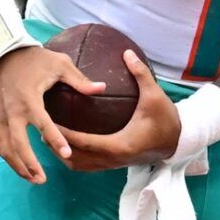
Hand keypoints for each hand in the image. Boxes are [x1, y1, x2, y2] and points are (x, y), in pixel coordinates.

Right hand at [0, 46, 106, 182]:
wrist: (2, 55)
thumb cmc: (34, 60)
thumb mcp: (59, 64)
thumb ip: (79, 80)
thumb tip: (102, 88)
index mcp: (29, 99)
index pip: (43, 123)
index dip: (55, 139)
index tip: (67, 153)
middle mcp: (12, 111)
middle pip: (17, 144)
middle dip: (29, 164)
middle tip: (43, 180)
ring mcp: (0, 116)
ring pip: (5, 148)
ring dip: (17, 166)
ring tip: (33, 179)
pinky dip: (6, 157)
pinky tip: (18, 167)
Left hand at [59, 50, 180, 170]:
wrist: (178, 141)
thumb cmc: (166, 119)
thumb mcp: (155, 95)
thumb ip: (140, 74)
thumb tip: (127, 53)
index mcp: (120, 145)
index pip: (84, 143)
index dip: (63, 134)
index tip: (49, 122)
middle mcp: (113, 159)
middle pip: (75, 159)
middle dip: (57, 146)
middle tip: (41, 129)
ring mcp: (113, 164)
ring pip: (79, 166)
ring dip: (62, 154)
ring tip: (49, 136)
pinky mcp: (114, 164)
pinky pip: (87, 165)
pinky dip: (73, 157)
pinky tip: (65, 143)